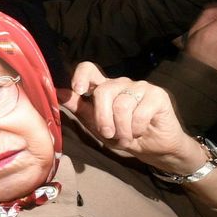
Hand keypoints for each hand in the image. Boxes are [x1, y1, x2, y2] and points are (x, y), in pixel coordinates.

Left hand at [63, 63, 200, 172]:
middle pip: (103, 91)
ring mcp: (141, 86)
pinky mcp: (158, 94)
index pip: (89, 68)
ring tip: (125, 138)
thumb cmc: (122, 135)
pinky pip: (140, 112)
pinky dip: (136, 128)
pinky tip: (140, 132)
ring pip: (121, 105)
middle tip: (109, 135)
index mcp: (104, 88)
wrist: (153, 148)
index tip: (78, 91)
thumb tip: (58, 93)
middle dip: (103, 119)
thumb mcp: (96, 124)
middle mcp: (121, 83)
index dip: (81, 76)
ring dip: (121, 129)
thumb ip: (80, 107)